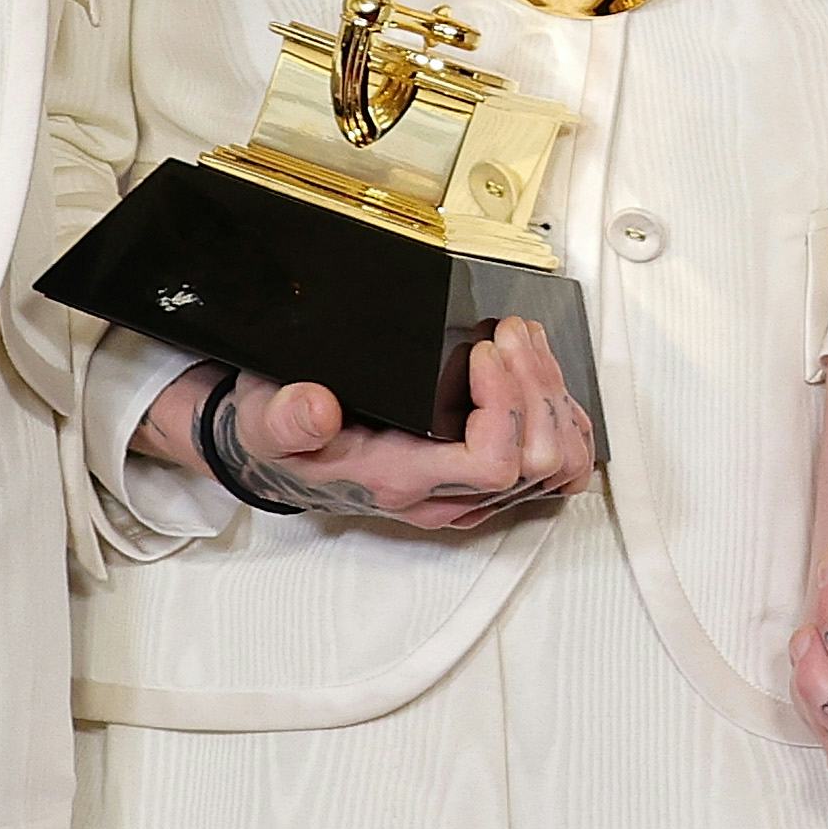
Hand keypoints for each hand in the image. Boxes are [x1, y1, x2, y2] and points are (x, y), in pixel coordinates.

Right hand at [139, 326, 597, 533]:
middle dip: (534, 384)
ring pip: (556, 461)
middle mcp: (446, 496)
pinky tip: (538, 372)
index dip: (505, 406)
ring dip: (551, 394)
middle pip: (536, 459)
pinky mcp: (484, 478)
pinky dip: (560, 415)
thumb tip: (315, 409)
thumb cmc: (286, 434)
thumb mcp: (266, 419)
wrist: (283, 453)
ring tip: (522, 341)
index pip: (492, 465)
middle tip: (505, 332)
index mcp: (401, 480)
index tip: (482, 351)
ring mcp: (471, 492)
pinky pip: (554, 464)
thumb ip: (285, 419)